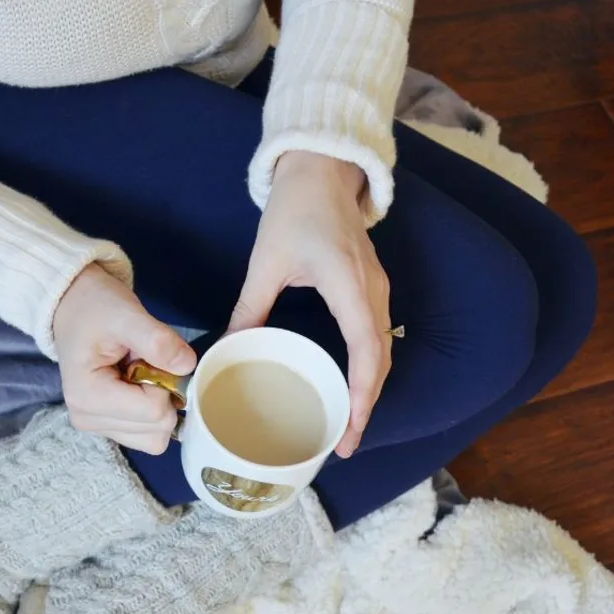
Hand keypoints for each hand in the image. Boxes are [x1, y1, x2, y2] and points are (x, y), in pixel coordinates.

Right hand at [53, 264, 196, 453]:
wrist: (74, 306)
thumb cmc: (94, 307)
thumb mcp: (125, 314)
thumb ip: (157, 340)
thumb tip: (187, 366)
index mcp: (87, 397)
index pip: (153, 411)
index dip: (165, 381)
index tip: (148, 356)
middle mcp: (88, 419)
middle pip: (156, 430)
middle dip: (163, 394)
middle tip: (143, 362)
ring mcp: (97, 427)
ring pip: (155, 438)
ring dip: (159, 404)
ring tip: (138, 372)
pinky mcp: (107, 427)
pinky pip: (148, 435)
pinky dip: (153, 412)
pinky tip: (137, 385)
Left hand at [228, 151, 391, 457]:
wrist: (322, 171)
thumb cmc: (295, 211)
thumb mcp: (266, 261)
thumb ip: (250, 307)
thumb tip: (230, 348)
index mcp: (348, 285)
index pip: (366, 352)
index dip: (362, 396)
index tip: (349, 430)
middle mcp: (372, 291)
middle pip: (381, 360)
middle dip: (366, 404)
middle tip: (344, 442)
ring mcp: (377, 288)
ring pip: (383, 349)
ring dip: (369, 388)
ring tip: (347, 423)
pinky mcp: (371, 287)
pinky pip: (377, 335)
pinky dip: (368, 366)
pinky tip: (348, 384)